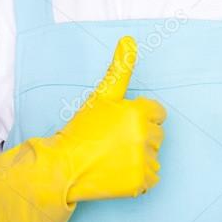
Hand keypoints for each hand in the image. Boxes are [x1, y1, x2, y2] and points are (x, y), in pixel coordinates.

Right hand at [58, 35, 165, 202]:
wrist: (63, 167)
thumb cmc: (82, 129)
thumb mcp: (102, 95)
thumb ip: (120, 68)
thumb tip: (128, 39)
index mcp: (140, 112)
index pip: (157, 113)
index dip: (139, 117)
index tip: (120, 124)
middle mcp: (145, 135)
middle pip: (157, 134)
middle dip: (140, 136)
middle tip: (113, 141)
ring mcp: (143, 160)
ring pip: (154, 156)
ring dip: (139, 157)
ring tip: (114, 157)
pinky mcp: (140, 182)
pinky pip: (151, 178)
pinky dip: (138, 177)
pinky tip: (118, 172)